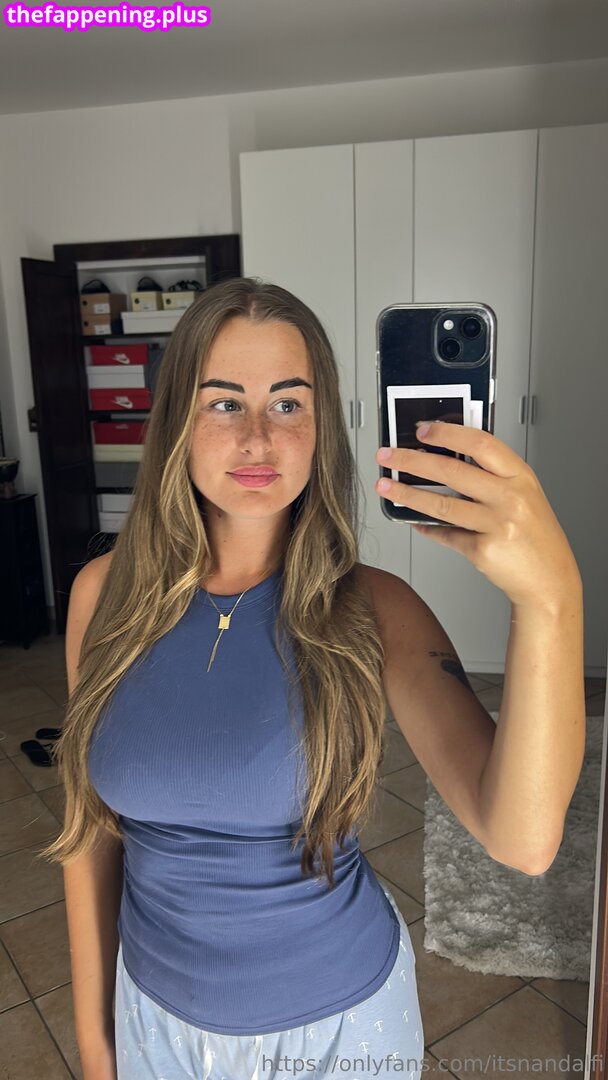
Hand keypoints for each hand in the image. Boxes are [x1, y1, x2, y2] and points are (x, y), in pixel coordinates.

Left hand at [375, 421, 581, 608]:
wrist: (550, 579)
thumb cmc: (535, 535)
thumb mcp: (523, 494)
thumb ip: (492, 475)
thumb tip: (445, 456)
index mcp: (520, 476)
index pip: (481, 443)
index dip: (448, 433)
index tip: (422, 429)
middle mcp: (510, 497)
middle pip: (453, 471)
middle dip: (412, 460)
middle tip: (388, 455)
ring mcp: (497, 525)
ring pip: (441, 504)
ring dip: (407, 494)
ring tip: (385, 486)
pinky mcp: (483, 551)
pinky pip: (446, 535)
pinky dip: (426, 528)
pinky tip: (413, 522)